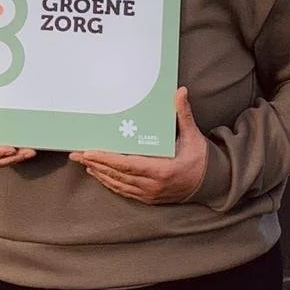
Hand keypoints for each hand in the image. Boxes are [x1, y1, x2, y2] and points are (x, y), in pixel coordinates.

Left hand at [69, 87, 208, 203]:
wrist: (213, 184)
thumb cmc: (201, 159)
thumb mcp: (193, 136)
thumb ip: (183, 114)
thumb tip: (180, 92)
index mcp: (161, 170)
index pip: (126, 164)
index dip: (106, 159)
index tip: (89, 152)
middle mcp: (152, 185)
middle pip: (116, 174)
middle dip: (94, 163)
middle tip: (76, 154)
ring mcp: (149, 194)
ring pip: (117, 184)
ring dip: (99, 173)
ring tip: (83, 161)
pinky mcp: (148, 198)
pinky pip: (124, 191)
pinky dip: (109, 182)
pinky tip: (99, 174)